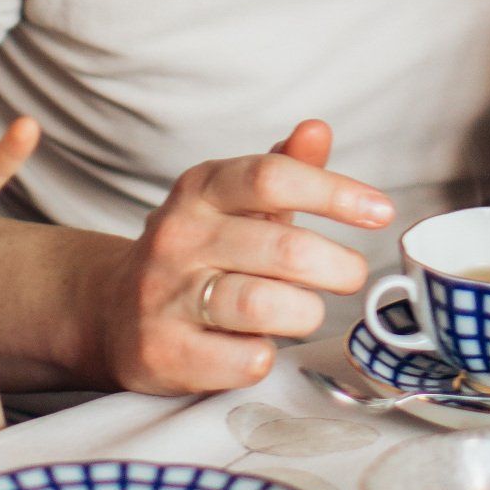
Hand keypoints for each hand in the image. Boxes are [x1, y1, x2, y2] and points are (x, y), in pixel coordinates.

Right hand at [91, 119, 392, 396]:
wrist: (109, 311)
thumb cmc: (197, 254)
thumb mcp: (234, 204)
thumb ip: (282, 168)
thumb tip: (318, 130)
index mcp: (201, 190)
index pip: (273, 177)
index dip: (334, 193)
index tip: (380, 211)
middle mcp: (179, 236)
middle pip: (282, 248)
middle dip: (338, 267)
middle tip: (352, 276)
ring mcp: (165, 296)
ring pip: (263, 304)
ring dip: (305, 312)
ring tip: (306, 311)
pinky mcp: (163, 351)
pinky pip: (243, 359)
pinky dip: (266, 355)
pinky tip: (261, 345)